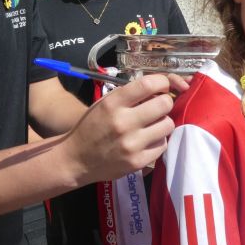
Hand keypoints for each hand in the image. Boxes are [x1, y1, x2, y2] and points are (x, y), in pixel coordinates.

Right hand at [62, 73, 188, 183]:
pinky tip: (146, 140)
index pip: (148, 84)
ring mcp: (132, 144)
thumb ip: (128, 96)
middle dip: (165, 102)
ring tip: (152, 125)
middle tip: (158, 106)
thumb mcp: (103, 104)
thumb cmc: (91, 127)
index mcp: (112, 104)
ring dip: (162, 122)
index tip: (162, 86)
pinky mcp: (138, 161)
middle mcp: (123, 122)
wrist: (76, 159)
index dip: (162, 82)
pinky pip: (162, 144)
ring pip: (168, 125)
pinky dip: (157, 140)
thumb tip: (158, 88)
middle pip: (165, 104)